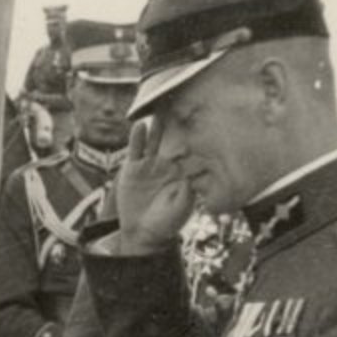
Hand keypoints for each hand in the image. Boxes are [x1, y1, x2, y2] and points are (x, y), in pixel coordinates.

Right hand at [115, 118, 193, 253]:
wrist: (142, 232)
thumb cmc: (166, 223)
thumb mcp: (181, 208)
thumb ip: (187, 192)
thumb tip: (191, 176)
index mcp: (182, 171)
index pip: (190, 150)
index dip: (195, 136)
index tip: (203, 120)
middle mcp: (166, 164)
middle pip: (172, 139)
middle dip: (176, 124)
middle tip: (182, 104)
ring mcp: (149, 164)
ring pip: (154, 141)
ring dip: (157, 127)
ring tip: (159, 110)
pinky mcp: (133, 168)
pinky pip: (135, 150)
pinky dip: (137, 138)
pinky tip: (140, 125)